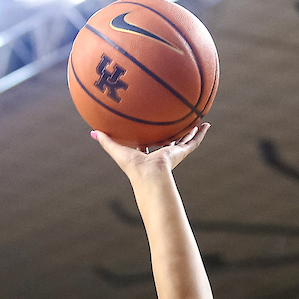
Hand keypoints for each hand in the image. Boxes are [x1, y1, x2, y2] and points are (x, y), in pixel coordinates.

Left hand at [92, 122, 209, 180]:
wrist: (149, 175)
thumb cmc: (132, 167)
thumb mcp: (117, 149)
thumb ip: (105, 141)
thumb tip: (92, 131)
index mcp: (147, 155)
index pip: (147, 145)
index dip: (147, 139)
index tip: (149, 130)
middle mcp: (161, 154)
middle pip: (167, 141)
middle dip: (170, 134)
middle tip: (174, 125)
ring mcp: (173, 153)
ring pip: (184, 140)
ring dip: (190, 132)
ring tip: (197, 124)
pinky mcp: (181, 153)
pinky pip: (194, 142)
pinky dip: (201, 134)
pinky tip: (206, 125)